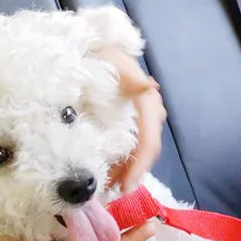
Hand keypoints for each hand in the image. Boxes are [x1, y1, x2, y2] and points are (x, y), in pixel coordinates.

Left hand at [98, 47, 166, 190]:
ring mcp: (141, 117)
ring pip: (141, 151)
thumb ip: (127, 73)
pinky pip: (132, 145)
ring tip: (108, 189)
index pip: (149, 139)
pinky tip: (108, 173)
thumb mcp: (110, 58)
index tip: (125, 186)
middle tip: (113, 194)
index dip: (139, 165)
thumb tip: (148, 87)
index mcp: (146, 100)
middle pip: (147, 150)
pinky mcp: (131, 120)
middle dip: (132, 173)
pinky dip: (121, 161)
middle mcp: (149, 111)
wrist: (91, 45)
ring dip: (127, 170)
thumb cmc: (98, 51)